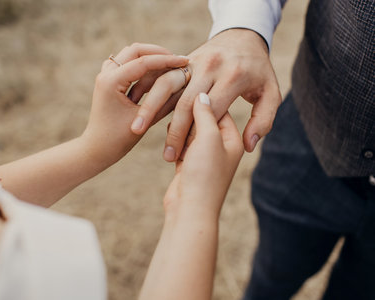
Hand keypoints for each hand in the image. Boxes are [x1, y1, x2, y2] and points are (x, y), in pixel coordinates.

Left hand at [82, 43, 188, 167]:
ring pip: (130, 54)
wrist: (96, 149)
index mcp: (112, 82)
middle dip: (158, 53)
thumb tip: (186, 85)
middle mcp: (106, 74)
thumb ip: (164, 101)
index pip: (144, 62)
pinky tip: (156, 72)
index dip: (167, 60)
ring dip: (150, 57)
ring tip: (170, 65)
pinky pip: (126, 63)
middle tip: (178, 59)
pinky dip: (141, 64)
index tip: (186, 61)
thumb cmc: (119, 140)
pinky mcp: (107, 80)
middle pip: (135, 50)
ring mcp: (105, 75)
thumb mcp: (145, 120)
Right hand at [128, 29, 280, 160]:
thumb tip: (249, 145)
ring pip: (167, 86)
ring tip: (136, 129)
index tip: (184, 157)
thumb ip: (263, 121)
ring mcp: (194, 61)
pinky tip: (134, 106)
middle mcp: (211, 67)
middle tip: (164, 156)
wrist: (243, 35)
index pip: (209, 113)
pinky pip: (161, 75)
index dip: (196, 137)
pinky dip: (146, 89)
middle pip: (185, 103)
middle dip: (174, 132)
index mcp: (233, 78)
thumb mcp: (271, 94)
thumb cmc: (259, 71)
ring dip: (150, 108)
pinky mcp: (183, 60)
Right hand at [163, 93, 243, 219]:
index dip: (205, 101)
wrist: (190, 210)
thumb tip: (202, 96)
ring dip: (181, 129)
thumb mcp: (209, 138)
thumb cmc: (205, 174)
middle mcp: (220, 147)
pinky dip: (175, 141)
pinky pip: (181, 144)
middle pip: (204, 119)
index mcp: (232, 140)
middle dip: (191, 116)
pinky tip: (169, 141)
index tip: (190, 92)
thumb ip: (207, 114)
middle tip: (180, 111)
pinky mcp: (188, 164)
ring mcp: (203, 156)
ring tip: (174, 129)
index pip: (220, 109)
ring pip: (190, 131)